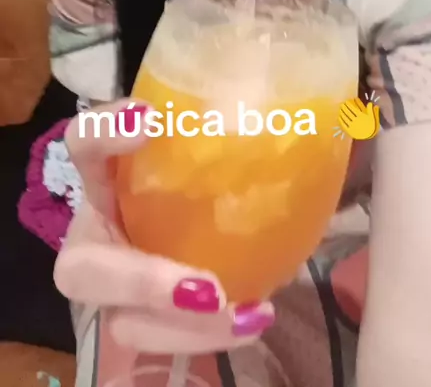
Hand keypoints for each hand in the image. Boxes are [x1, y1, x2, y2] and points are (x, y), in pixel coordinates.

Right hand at [54, 100, 274, 354]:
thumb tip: (327, 111)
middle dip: (138, 282)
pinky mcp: (140, 320)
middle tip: (204, 288)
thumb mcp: (216, 147)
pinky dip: (208, 336)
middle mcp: (100, 233)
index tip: (152, 120)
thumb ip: (244, 133)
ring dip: (183, 327)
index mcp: (107, 178)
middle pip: (81, 270)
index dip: (103, 134)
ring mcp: (115, 287)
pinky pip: (162, 341)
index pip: (83, 145)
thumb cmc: (211, 171)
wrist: (207, 220)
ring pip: (124, 324)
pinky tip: (256, 316)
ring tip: (245, 313)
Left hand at [338, 97, 380, 140]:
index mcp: (361, 116)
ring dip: (342, 112)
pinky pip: (344, 124)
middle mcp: (355, 120)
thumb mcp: (374, 117)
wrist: (371, 136)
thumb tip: (370, 103)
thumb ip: (371, 109)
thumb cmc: (372, 126)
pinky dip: (341, 120)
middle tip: (342, 104)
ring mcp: (352, 126)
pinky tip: (339, 117)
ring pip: (345, 117)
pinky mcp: (349, 131)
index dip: (348, 104)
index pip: (352, 108)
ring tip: (340, 109)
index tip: (346, 101)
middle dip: (344, 107)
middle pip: (348, 112)